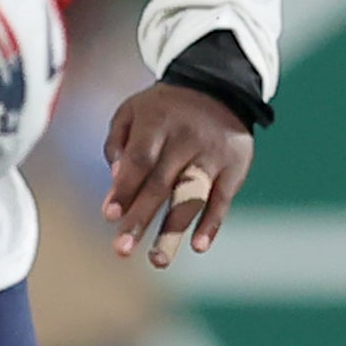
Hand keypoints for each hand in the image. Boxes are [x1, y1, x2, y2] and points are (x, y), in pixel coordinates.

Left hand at [104, 81, 254, 264]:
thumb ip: (118, 144)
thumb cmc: (163, 108)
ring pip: (192, 196)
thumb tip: (117, 182)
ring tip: (157, 260)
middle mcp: (186, 139)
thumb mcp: (132, 111)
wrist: (219, 85)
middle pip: (161, 184)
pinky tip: (198, 246)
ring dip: (174, 230)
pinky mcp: (236, 166)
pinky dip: (212, 223)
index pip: (139, 159)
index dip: (125, 188)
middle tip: (122, 250)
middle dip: (141, 219)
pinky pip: (223, 199)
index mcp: (157, 123)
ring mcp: (213, 154)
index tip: (110, 216)